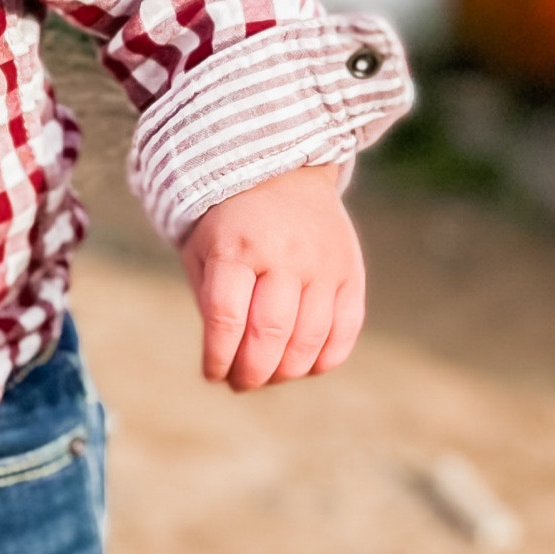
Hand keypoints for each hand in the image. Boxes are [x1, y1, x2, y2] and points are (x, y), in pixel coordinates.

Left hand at [179, 163, 365, 391]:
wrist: (282, 170)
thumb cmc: (230, 222)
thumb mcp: (203, 251)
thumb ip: (211, 304)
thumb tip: (225, 363)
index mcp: (236, 248)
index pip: (226, 320)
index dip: (219, 359)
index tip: (213, 375)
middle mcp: (283, 256)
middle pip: (270, 335)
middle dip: (252, 372)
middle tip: (241, 383)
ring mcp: (323, 264)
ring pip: (309, 340)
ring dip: (286, 372)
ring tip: (269, 375)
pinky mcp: (351, 271)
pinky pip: (346, 330)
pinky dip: (325, 359)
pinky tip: (304, 365)